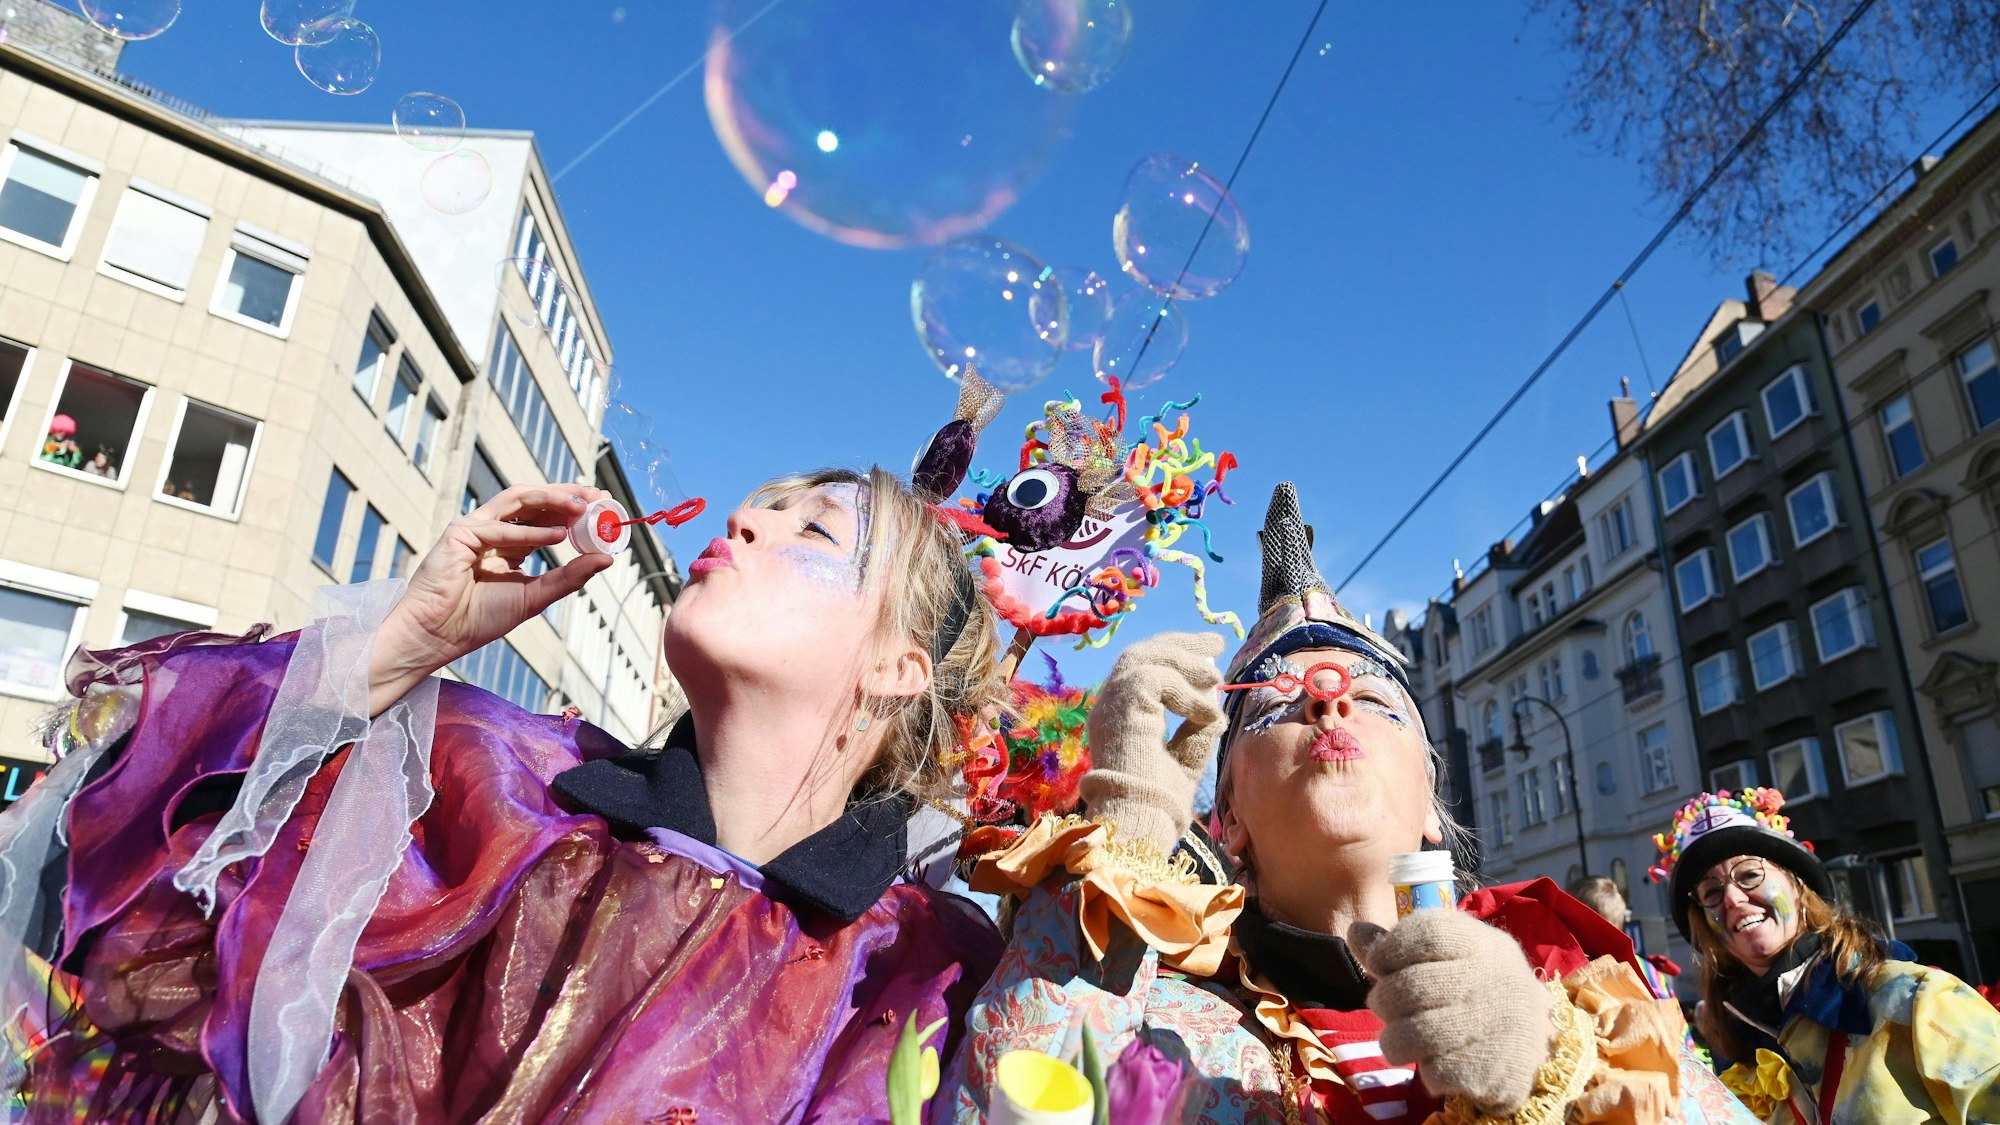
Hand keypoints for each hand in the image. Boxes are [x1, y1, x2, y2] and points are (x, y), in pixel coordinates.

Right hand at [367, 484, 613, 714]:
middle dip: (567, 495)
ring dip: (551, 499)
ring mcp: (475, 529)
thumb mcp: (535, 596)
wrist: (438, 636)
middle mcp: (494, 532)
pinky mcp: (458, 534)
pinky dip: (530, 532)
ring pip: (517, 501)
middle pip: (534, 502)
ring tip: (581, 506)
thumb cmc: (479, 619)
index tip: (604, 505)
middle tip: (598, 495)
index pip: (546, 517)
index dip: (574, 509)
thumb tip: (606, 558)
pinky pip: (499, 529)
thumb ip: (570, 576)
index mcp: (510, 546)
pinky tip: (558, 535)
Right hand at [1079, 631, 1226, 853]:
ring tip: (1216, 677)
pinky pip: (1157, 678)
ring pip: (1146, 657)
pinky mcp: (1121, 706)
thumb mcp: (1186, 759)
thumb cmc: (1158, 802)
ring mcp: (1110, 704)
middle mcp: (1108, 706)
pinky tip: (1205, 712)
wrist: (1142, 821)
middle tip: (1216, 644)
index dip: (1175, 655)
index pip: (1142, 669)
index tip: (1210, 654)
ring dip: (1186, 662)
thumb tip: (1216, 704)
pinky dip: (1186, 692)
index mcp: (1119, 717)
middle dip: (1181, 645)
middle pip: (1141, 654)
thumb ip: (1196, 730)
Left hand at [1350, 911, 1554, 1114]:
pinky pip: (1434, 1071)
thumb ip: (1400, 946)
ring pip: (1415, 1034)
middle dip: (1383, 999)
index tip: (1378, 963)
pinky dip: (1425, 1070)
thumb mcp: (1450, 957)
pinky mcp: (1490, 1070)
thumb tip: (1356, 931)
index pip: (1429, 932)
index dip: (1390, 947)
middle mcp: (1492, 980)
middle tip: (1383, 1007)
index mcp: (1482, 944)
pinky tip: (1433, 1061)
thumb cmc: (1477, 992)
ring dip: (1393, 1040)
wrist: (1535, 1045)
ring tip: (1397, 1039)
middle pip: (1412, 986)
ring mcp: (1494, 1026)